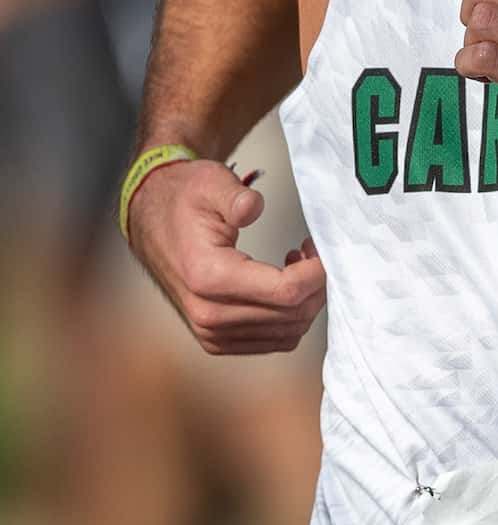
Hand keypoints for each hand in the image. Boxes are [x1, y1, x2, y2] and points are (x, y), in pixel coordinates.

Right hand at [126, 157, 326, 354]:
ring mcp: (211, 332)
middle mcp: (208, 313)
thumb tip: (253, 207)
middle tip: (314, 253)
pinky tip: (283, 285)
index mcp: (208, 276)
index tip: (319, 248)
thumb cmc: (181, 200)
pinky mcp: (217, 339)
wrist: (150, 220)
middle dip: (316, 285)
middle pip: (292, 316)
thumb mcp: (210, 183)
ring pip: (287, 333)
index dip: (316, 273)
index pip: (286, 292)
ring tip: (298, 264)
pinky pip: (273, 340)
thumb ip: (235, 197)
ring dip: (305, 301)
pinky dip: (289, 317)